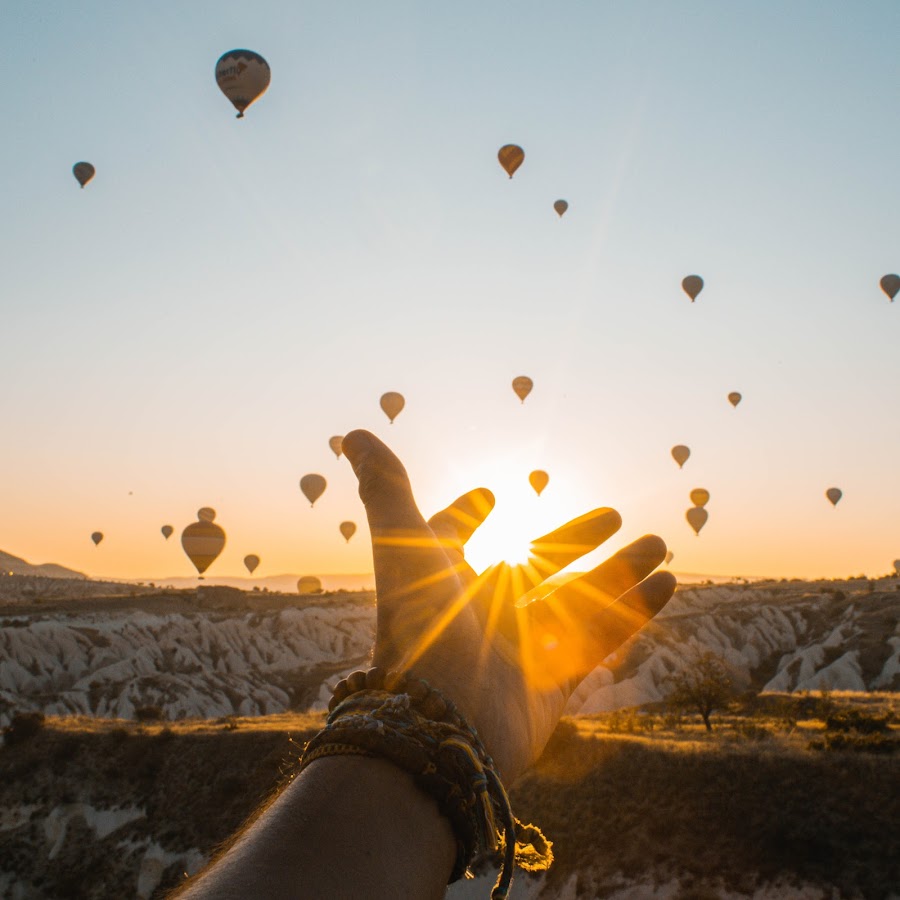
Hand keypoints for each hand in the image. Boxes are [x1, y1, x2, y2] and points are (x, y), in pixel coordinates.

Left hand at [342, 430, 675, 781]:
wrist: (442, 729)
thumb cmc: (420, 629)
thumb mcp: (405, 547)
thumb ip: (387, 490)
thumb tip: (354, 432)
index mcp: (443, 583)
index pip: (451, 541)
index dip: (464, 517)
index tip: (487, 496)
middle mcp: (480, 616)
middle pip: (534, 569)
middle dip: (574, 541)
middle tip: (613, 514)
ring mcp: (518, 652)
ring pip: (576, 602)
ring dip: (618, 573)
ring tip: (658, 543)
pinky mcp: (551, 687)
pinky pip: (597, 642)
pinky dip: (632, 613)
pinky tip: (666, 583)